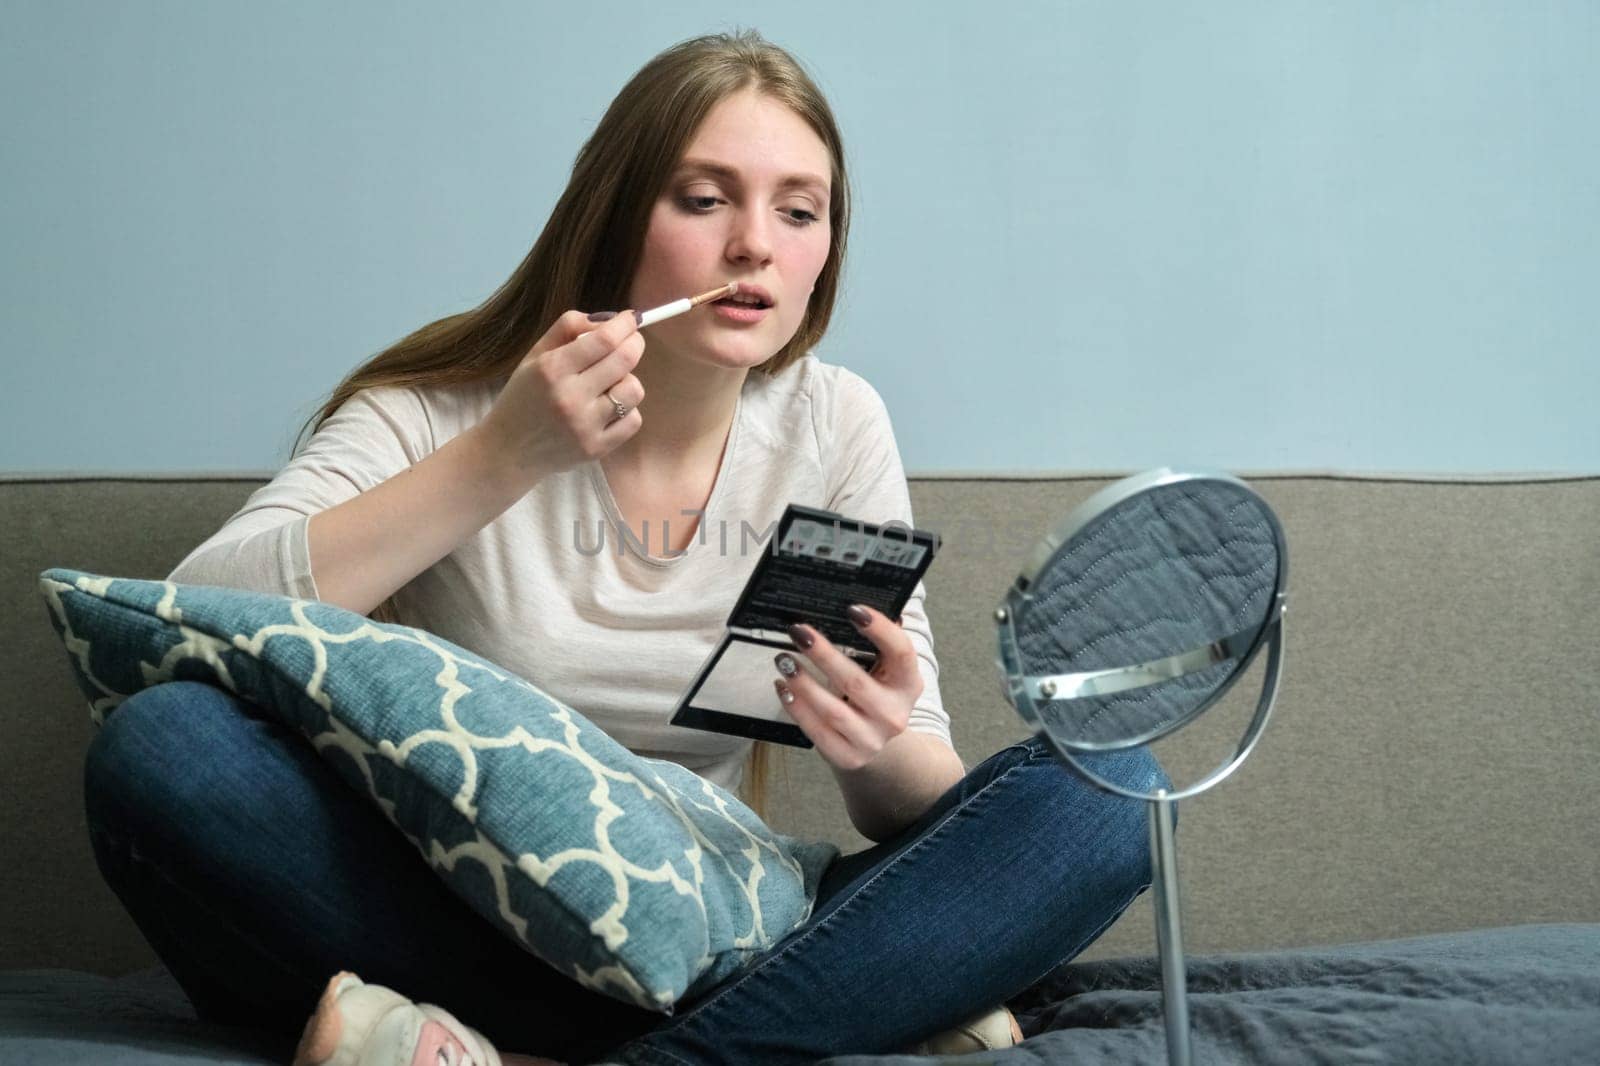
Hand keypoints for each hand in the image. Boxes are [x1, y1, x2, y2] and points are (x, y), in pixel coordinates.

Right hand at [474, 309, 645, 487]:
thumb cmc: (524, 397)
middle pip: (625, 359)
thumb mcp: (535, 355)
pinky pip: (633, 420)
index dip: (625, 324)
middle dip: (635, 343)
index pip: (604, 339)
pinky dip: (626, 411)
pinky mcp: (596, 449)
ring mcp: (584, 426)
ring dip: (628, 380)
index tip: (631, 319)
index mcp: (551, 369)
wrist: (508, 450)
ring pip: (634, 390)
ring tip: (611, 382)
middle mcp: (569, 397)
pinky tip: (608, 409)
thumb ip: (568, 328)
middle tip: (632, 341)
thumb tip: (609, 319)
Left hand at [772, 605, 924, 771]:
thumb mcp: (885, 670)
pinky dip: (797, 707)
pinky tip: (784, 687)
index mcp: (908, 684)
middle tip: (799, 632)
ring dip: (804, 683)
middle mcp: (894, 714)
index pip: (902, 652)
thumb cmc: (875, 694)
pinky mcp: (848, 756)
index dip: (880, 629)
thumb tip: (857, 606)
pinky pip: (816, 731)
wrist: (874, 743)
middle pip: (856, 682)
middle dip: (824, 654)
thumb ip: (878, 641)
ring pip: (832, 710)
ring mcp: (871, 740)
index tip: (852, 609)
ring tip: (784, 660)